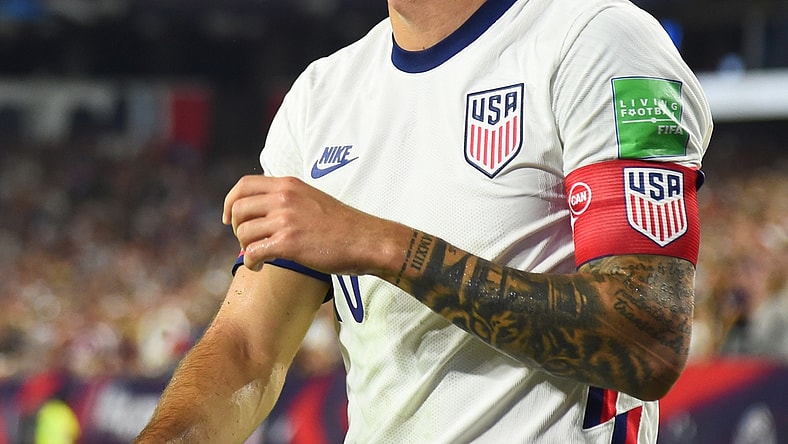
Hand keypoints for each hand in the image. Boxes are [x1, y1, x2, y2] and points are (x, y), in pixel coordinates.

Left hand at [222, 175, 408, 274]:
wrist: (366, 240)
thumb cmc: (343, 225)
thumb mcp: (313, 198)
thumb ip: (289, 198)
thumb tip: (265, 209)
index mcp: (289, 184)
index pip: (244, 185)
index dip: (230, 202)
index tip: (229, 218)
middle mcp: (284, 198)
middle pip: (239, 209)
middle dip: (237, 228)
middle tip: (247, 242)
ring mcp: (286, 220)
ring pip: (244, 232)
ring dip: (245, 247)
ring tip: (258, 257)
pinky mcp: (289, 243)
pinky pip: (253, 252)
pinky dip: (251, 262)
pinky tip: (260, 267)